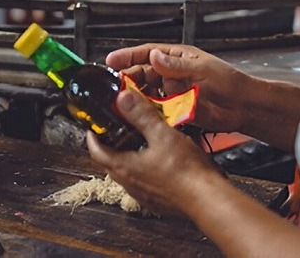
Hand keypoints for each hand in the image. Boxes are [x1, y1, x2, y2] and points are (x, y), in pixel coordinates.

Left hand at [87, 89, 221, 209]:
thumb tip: (122, 98)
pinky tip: (156, 158)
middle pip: (109, 163)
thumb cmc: (186, 171)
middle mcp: (130, 184)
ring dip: (126, 157)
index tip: (92, 128)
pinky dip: (142, 168)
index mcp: (125, 168)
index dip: (91, 138)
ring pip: (126, 173)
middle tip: (113, 130)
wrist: (208, 199)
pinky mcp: (157, 200)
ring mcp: (143, 194)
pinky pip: (142, 182)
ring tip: (136, 140)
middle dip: (108, 146)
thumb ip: (140, 115)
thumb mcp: (161, 134)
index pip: (96, 152)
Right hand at [106, 43, 250, 133]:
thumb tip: (155, 56)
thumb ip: (176, 65)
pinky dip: (146, 111)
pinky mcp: (175, 110)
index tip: (111, 60)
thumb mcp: (203, 68)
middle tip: (116, 85)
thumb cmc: (230, 82)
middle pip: (142, 74)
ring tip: (124, 100)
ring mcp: (172, 92)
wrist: (243, 107)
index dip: (127, 55)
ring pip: (146, 93)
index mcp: (176, 58)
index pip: (147, 53)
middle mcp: (171, 74)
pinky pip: (155, 110)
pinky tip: (139, 113)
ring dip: (135, 96)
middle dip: (128, 78)